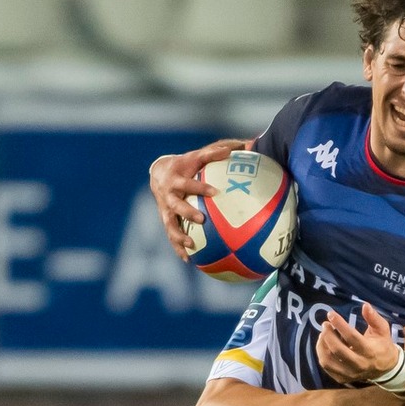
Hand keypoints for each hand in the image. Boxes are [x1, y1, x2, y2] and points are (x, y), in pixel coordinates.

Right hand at [149, 139, 247, 258]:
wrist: (158, 173)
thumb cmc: (187, 163)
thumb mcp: (199, 155)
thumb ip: (219, 151)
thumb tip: (246, 144)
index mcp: (178, 176)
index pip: (189, 182)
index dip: (200, 186)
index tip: (214, 192)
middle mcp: (169, 192)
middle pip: (176, 203)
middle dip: (187, 211)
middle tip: (202, 219)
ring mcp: (165, 207)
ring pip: (169, 223)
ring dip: (179, 234)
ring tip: (192, 244)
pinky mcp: (165, 219)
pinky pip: (171, 235)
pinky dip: (178, 248)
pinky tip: (189, 260)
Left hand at [317, 302, 401, 384]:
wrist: (386, 368)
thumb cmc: (382, 345)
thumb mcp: (382, 330)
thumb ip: (374, 318)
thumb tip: (365, 305)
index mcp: (369, 351)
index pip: (351, 337)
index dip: (339, 324)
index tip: (331, 314)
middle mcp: (359, 364)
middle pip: (337, 350)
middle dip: (327, 335)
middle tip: (325, 325)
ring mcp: (349, 373)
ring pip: (328, 361)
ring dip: (322, 345)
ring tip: (323, 335)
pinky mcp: (343, 378)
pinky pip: (327, 367)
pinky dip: (322, 355)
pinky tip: (325, 345)